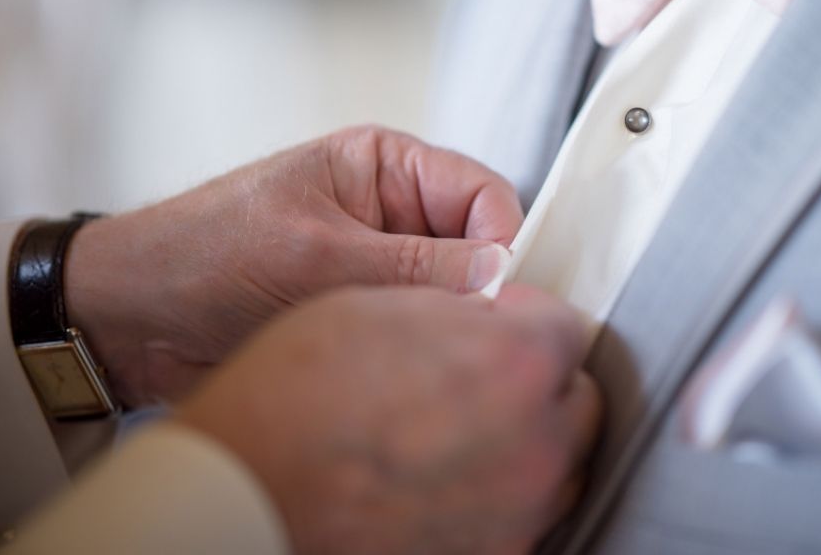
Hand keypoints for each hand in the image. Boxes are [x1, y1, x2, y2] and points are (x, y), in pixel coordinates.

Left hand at [64, 126, 522, 405]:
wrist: (131, 315)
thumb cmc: (206, 253)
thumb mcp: (315, 254)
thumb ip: (414, 265)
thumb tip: (501, 271)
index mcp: (385, 166)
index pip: (483, 193)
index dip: (503, 239)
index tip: (503, 292)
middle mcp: (394, 211)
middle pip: (478, 244)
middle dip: (480, 287)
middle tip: (472, 331)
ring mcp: (381, 264)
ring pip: (454, 292)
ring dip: (447, 322)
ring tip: (425, 348)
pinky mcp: (365, 310)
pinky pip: (418, 326)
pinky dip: (421, 347)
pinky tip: (408, 366)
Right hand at [177, 283, 601, 554]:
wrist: (246, 493)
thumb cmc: (295, 397)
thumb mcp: (384, 306)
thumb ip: (462, 307)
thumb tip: (492, 315)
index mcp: (518, 363)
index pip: (566, 325)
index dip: (525, 315)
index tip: (500, 320)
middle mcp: (537, 444)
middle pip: (574, 397)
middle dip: (538, 376)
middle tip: (485, 370)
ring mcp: (520, 512)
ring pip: (559, 461)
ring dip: (529, 434)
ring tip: (463, 424)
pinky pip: (524, 514)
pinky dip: (501, 489)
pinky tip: (449, 472)